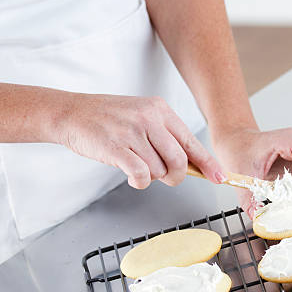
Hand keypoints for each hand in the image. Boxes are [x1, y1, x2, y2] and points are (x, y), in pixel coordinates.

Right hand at [56, 94, 223, 188]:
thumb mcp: (142, 116)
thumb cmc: (109, 118)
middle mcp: (150, 118)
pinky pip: (141, 175)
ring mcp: (133, 132)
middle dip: (176, 176)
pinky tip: (131, 176)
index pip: (191, 141)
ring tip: (136, 165)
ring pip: (159, 170)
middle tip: (166, 177)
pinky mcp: (117, 147)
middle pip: (180, 160)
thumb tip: (190, 163)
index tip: (220, 177)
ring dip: (151, 176)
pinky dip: (139, 182)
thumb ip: (165, 136)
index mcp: (160, 110)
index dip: (207, 163)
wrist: (72, 113)